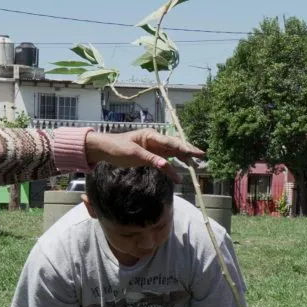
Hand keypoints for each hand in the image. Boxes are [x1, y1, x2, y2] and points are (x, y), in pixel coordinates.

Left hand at [84, 129, 203, 180]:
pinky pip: (166, 159)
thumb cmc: (117, 148)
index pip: (172, 142)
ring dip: (184, 157)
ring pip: (173, 152)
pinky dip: (174, 164)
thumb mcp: (133, 154)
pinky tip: (180, 171)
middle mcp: (155, 139)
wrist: (104, 149)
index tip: (196, 153)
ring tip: (196, 163)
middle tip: (202, 156)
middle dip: (189, 151)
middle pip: (176, 145)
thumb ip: (151, 159)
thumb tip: (166, 166)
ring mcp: (153, 147)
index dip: (185, 148)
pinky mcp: (151, 155)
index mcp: (151, 135)